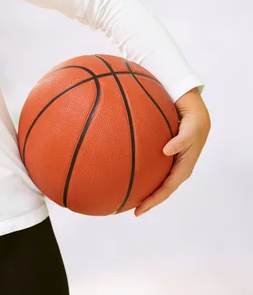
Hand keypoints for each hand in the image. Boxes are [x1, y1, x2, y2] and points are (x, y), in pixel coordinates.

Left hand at [134, 87, 210, 216]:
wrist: (196, 115)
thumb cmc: (193, 124)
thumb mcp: (190, 130)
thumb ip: (180, 141)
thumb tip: (166, 150)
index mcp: (183, 169)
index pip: (166, 190)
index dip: (153, 201)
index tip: (139, 210)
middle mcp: (176, 169)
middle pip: (161, 190)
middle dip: (147, 201)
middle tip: (131, 210)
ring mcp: (171, 164)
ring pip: (157, 181)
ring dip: (145, 190)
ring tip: (128, 196)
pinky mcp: (167, 157)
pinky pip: (154, 169)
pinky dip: (144, 174)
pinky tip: (130, 172)